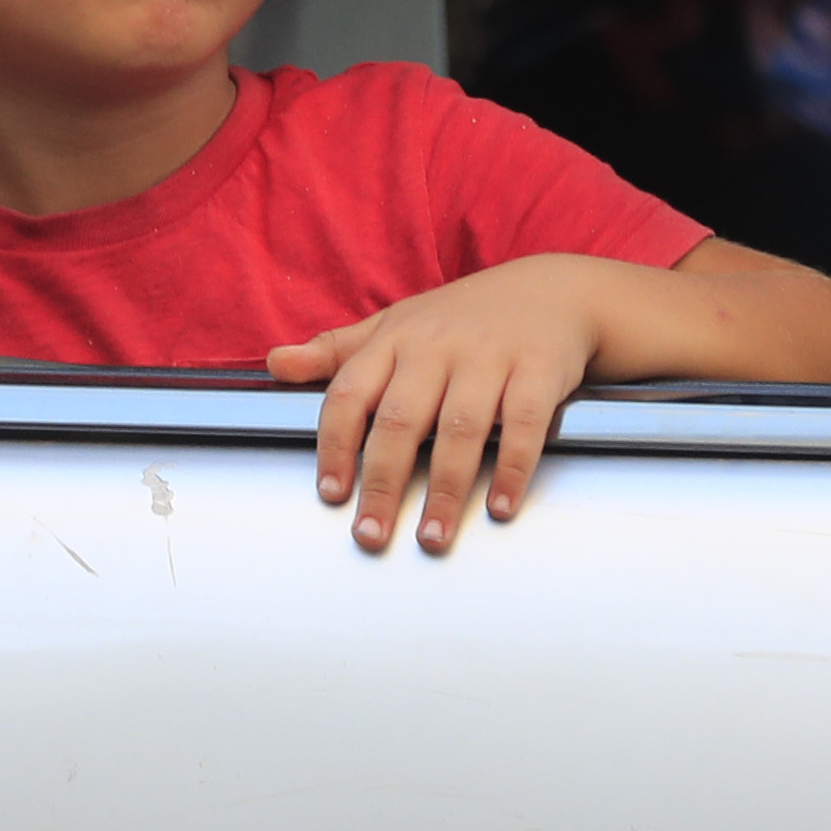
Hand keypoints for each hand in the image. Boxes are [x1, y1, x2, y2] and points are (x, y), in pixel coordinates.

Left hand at [267, 240, 830, 553]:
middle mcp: (438, 347)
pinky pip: (525, 424)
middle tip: (371, 537)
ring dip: (446, 489)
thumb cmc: (461, 320)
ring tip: (431, 540)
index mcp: (395, 340)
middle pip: (401, 420)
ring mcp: (491, 357)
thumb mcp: (394, 325)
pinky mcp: (541, 370)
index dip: (336, 445)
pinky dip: (513, 468)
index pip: (352, 394)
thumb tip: (273, 363)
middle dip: (384, 482)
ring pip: (461, 428)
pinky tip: (502, 510)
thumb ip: (336, 351)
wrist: (557, 290)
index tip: (329, 496)